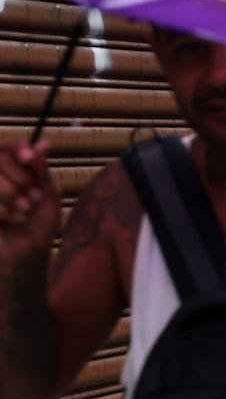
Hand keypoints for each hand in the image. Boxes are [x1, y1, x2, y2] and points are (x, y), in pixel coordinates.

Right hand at [0, 141, 60, 265]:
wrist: (27, 255)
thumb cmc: (40, 226)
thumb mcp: (48, 196)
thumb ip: (42, 170)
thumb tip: (43, 143)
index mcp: (16, 171)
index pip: (9, 147)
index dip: (18, 149)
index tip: (30, 158)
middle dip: (20, 178)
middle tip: (34, 197)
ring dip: (11, 194)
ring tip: (25, 211)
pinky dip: (2, 209)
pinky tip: (12, 220)